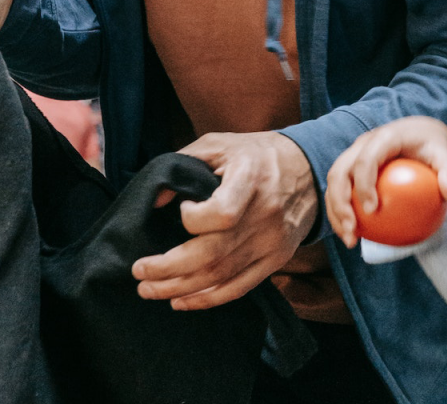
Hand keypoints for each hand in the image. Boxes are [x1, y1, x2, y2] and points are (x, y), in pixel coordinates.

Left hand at [132, 131, 317, 309]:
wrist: (307, 168)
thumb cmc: (254, 154)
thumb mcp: (219, 145)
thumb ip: (183, 163)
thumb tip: (154, 199)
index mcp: (251, 177)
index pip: (222, 213)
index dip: (192, 218)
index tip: (181, 210)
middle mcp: (266, 213)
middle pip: (214, 253)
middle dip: (169, 268)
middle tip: (139, 271)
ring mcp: (273, 240)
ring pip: (222, 275)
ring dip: (181, 288)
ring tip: (149, 289)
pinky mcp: (277, 258)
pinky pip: (240, 287)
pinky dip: (208, 299)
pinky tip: (181, 301)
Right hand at [325, 116, 446, 247]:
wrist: (418, 133)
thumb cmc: (432, 147)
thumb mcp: (446, 156)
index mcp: (382, 138)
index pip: (366, 160)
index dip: (364, 184)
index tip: (371, 210)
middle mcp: (361, 144)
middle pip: (339, 172)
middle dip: (339, 203)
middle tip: (352, 231)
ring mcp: (353, 155)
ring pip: (333, 183)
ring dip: (335, 212)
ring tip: (349, 239)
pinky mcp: (350, 168)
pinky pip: (340, 191)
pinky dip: (342, 213)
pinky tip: (355, 236)